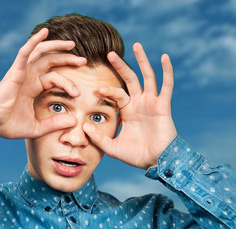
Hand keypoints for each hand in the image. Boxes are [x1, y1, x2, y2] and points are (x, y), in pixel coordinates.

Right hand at [0, 28, 86, 138]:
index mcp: (33, 87)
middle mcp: (29, 77)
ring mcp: (22, 72)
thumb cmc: (10, 125)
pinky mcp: (15, 71)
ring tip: (72, 44)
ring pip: (41, 52)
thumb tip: (74, 120)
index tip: (78, 94)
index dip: (68, 82)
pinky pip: (25, 52)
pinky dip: (34, 41)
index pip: (54, 77)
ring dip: (56, 46)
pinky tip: (44, 32)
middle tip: (84, 60)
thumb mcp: (38, 127)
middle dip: (68, 58)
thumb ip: (55, 123)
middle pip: (51, 61)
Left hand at [83, 43, 176, 169]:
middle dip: (120, 66)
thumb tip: (83, 126)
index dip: (107, 89)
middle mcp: (139, 103)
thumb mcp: (112, 147)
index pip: (116, 93)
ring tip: (136, 45)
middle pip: (129, 79)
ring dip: (142, 61)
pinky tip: (164, 57)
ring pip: (147, 77)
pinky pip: (166, 85)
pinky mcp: (163, 105)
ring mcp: (152, 103)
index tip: (97, 89)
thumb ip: (98, 137)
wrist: (156, 162)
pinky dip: (166, 71)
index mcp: (127, 110)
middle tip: (109, 53)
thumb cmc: (135, 156)